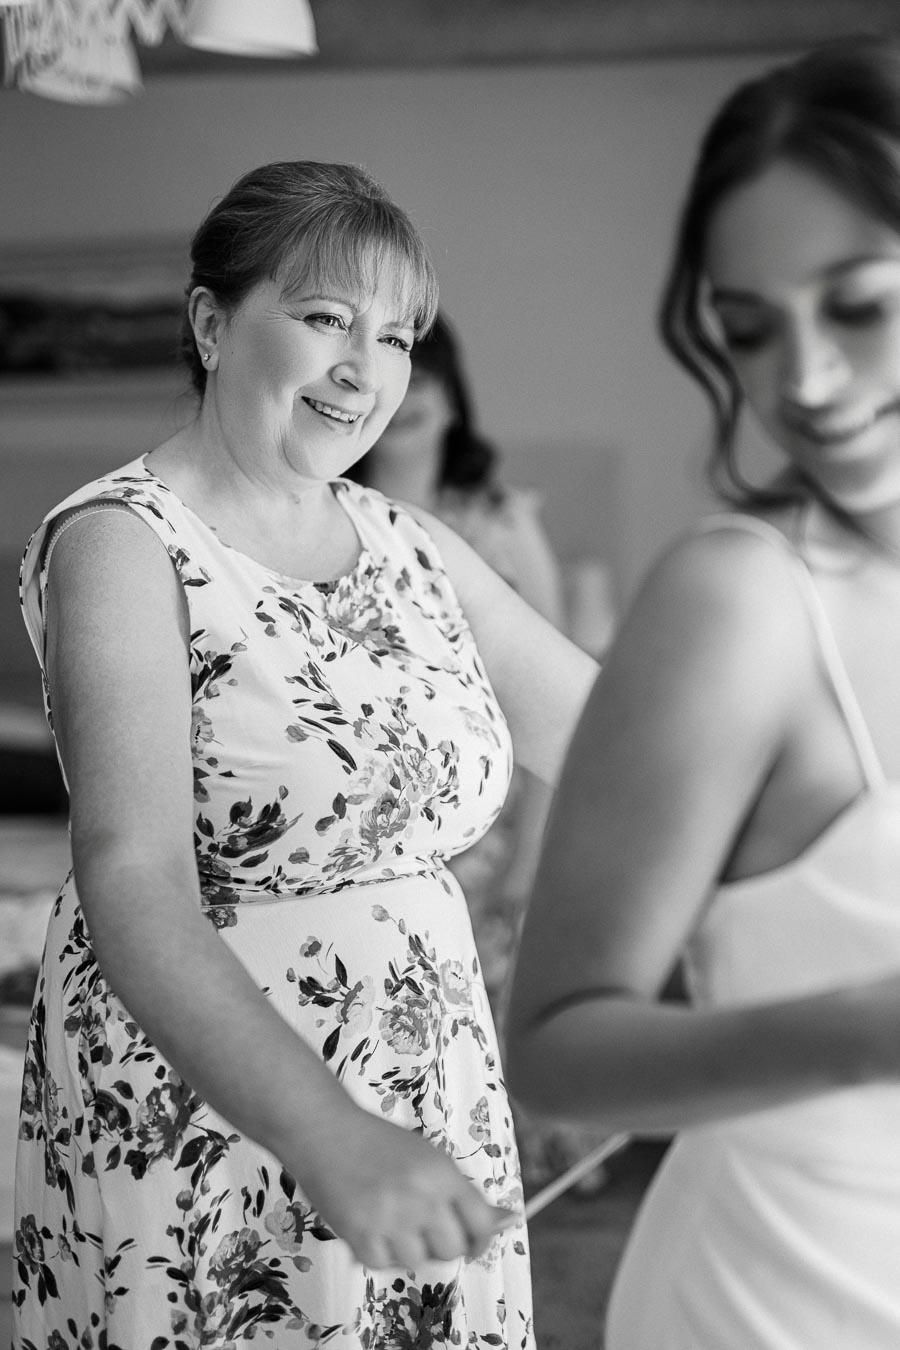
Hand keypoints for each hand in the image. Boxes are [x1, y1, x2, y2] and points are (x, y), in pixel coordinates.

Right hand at [292, 1105, 519, 1269]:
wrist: (325, 1131)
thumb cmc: (377, 1142)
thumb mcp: (428, 1157)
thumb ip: (463, 1192)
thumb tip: (509, 1218)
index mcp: (442, 1172)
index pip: (481, 1221)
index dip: (482, 1238)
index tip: (474, 1243)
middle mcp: (421, 1196)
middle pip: (453, 1249)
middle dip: (442, 1244)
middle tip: (424, 1228)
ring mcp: (390, 1219)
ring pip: (419, 1262)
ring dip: (409, 1249)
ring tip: (392, 1222)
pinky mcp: (360, 1236)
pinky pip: (384, 1265)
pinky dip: (379, 1253)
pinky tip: (372, 1227)